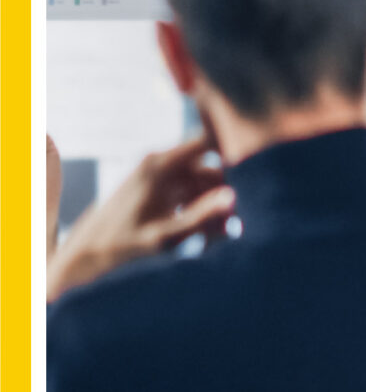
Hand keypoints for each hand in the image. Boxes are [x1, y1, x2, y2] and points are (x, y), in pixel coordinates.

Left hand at [47, 132, 233, 301]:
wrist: (88, 251)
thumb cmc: (124, 244)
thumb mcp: (166, 236)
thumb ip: (202, 216)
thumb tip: (233, 197)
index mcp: (161, 166)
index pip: (208, 141)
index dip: (233, 152)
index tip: (251, 176)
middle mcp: (160, 163)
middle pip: (210, 168)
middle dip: (223, 195)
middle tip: (228, 227)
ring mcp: (159, 174)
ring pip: (202, 182)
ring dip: (212, 206)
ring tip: (213, 237)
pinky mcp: (158, 186)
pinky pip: (189, 190)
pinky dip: (199, 208)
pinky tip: (198, 233)